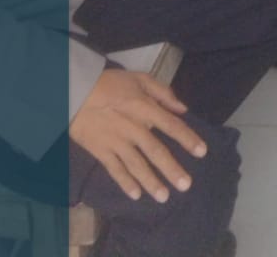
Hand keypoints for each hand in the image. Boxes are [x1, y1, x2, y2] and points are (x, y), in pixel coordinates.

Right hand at [69, 68, 204, 202]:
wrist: (74, 91)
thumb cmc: (109, 83)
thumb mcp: (139, 78)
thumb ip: (163, 92)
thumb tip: (182, 108)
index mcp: (144, 107)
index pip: (171, 125)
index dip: (187, 138)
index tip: (202, 152)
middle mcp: (132, 127)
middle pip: (155, 151)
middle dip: (171, 169)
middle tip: (186, 185)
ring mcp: (116, 141)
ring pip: (136, 165)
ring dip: (150, 181)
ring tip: (164, 197)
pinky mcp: (100, 150)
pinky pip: (114, 169)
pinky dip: (125, 182)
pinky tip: (136, 195)